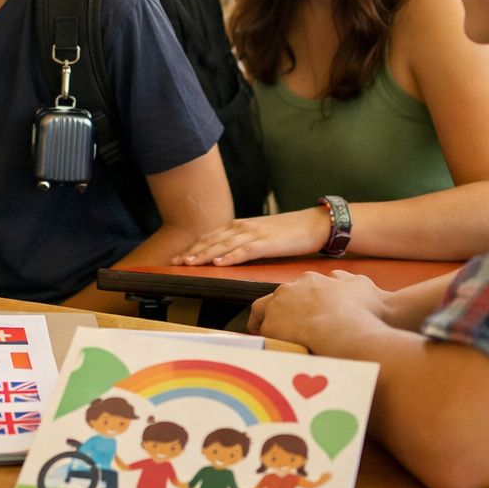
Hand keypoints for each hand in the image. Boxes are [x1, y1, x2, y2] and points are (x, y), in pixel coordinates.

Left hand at [174, 209, 329, 265]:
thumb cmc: (288, 232)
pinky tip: (219, 263)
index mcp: (240, 226)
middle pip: (212, 241)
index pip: (210, 237)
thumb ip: (243, 242)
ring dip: (205, 254)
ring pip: (224, 245)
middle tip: (174, 262)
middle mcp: (243, 227)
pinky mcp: (268, 243)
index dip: (193, 247)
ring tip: (189, 263)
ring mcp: (255, 234)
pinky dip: (231, 257)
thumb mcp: (260, 235)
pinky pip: (246, 251)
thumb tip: (226, 254)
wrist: (314, 224)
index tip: (177, 257)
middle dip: (192, 252)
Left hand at [248, 270, 387, 350]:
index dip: (298, 301)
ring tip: (272, 336)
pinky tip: (273, 349)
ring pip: (262, 312)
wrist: (345, 329)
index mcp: (310, 280)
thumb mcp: (361, 286)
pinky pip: (262, 333)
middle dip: (280, 309)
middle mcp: (290, 288)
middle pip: (276, 297)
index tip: (302, 312)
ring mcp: (277, 306)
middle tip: (284, 324)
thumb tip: (341, 277)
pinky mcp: (270, 325)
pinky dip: (267, 340)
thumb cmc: (359, 310)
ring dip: (267, 322)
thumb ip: (350, 281)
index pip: (297, 288)